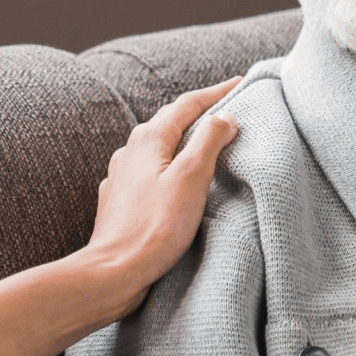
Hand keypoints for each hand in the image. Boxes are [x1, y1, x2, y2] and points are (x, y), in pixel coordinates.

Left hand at [86, 76, 241, 314]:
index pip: (188, 104)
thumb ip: (209, 141)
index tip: (240, 83)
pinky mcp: (121, 201)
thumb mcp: (192, 178)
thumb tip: (225, 117)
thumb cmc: (155, 227)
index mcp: (148, 139)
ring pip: (159, 148)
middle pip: (171, 122)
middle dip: (200, 113)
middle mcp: (130, 151)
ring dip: (184, 142)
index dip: (217, 92)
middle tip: (229, 108)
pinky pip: (151, 173)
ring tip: (207, 143)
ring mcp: (122, 176)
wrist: (114, 272)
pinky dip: (171, 168)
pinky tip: (177, 180)